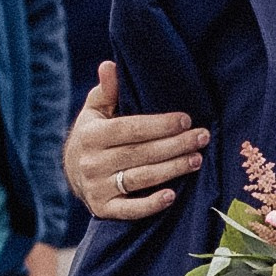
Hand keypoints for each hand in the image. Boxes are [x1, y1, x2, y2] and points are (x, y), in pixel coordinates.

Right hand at [63, 61, 209, 223]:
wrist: (73, 174)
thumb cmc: (93, 135)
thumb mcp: (94, 112)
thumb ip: (106, 91)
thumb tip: (109, 65)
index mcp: (91, 135)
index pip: (130, 129)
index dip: (159, 125)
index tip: (186, 119)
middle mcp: (92, 162)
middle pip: (140, 153)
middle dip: (175, 145)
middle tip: (202, 138)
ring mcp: (97, 188)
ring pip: (140, 178)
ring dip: (171, 170)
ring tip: (196, 160)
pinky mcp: (103, 209)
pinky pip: (130, 210)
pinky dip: (150, 205)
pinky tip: (171, 196)